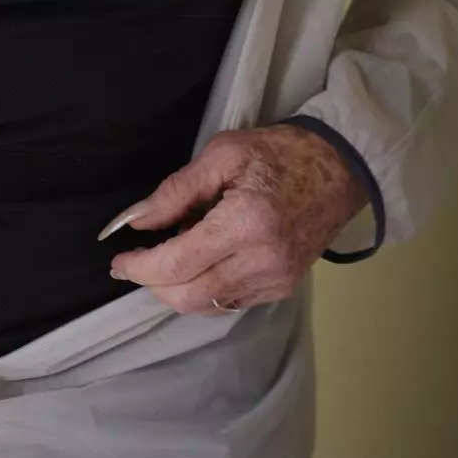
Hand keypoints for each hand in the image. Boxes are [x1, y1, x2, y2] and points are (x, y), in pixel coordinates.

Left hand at [102, 124, 369, 315]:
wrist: (340, 169)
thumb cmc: (280, 153)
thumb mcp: (223, 153)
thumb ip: (176, 191)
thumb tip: (136, 220)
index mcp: (246, 223)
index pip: (179, 262)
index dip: (141, 266)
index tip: (118, 259)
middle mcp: (263, 261)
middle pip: (189, 295)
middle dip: (152, 284)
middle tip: (132, 264)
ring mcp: (276, 280)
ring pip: (208, 305)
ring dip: (175, 289)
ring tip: (163, 259)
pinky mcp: (282, 287)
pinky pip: (230, 302)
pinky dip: (202, 291)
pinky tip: (194, 265)